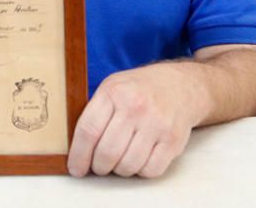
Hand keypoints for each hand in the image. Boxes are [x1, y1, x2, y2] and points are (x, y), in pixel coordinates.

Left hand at [67, 62, 196, 177]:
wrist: (179, 84)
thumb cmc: (139, 89)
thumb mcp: (112, 87)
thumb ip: (94, 112)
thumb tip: (76, 147)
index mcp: (114, 92)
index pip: (88, 131)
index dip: (79, 155)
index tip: (76, 168)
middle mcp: (135, 107)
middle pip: (107, 153)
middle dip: (99, 166)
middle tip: (99, 165)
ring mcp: (156, 123)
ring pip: (128, 166)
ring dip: (120, 170)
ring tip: (120, 159)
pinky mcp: (173, 140)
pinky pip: (150, 170)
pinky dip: (141, 171)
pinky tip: (139, 158)